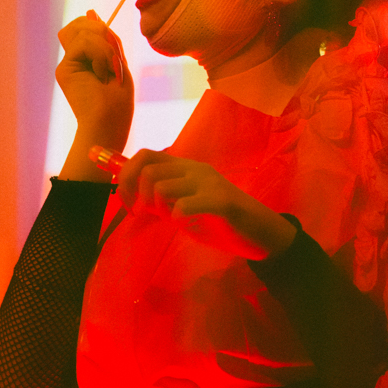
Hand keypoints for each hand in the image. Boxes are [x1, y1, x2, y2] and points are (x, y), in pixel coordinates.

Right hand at [56, 12, 133, 149]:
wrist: (108, 124)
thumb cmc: (118, 102)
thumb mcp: (119, 63)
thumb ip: (107, 40)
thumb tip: (92, 12)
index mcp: (88, 58)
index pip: (87, 27)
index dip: (99, 27)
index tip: (113, 47)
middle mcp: (74, 59)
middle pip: (79, 24)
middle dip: (100, 31)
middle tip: (112, 57)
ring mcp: (67, 64)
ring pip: (82, 30)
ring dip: (103, 45)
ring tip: (108, 69)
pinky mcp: (63, 69)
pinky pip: (83, 42)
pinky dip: (100, 53)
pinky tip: (102, 72)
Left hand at [119, 150, 235, 220]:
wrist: (261, 232)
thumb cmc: (220, 220)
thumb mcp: (185, 206)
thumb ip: (162, 200)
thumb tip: (134, 199)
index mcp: (184, 167)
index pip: (144, 155)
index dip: (126, 176)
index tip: (126, 201)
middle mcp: (194, 169)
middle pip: (148, 170)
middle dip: (138, 195)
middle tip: (146, 214)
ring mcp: (208, 183)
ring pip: (162, 187)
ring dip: (158, 208)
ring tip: (171, 219)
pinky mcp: (221, 201)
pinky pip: (185, 205)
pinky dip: (176, 216)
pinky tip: (184, 222)